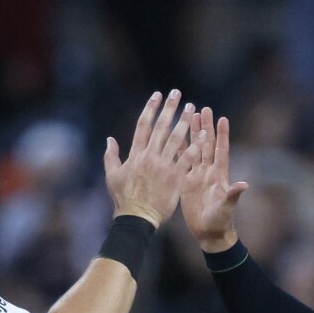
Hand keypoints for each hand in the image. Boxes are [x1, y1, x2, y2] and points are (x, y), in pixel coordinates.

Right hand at [104, 90, 197, 228]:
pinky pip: (187, 159)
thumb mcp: (112, 176)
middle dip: (169, 108)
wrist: (136, 219)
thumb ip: (111, 156)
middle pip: (161, 127)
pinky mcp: (175, 178)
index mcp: (135, 154)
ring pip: (176, 139)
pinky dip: (196, 147)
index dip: (150, 108)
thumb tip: (109, 139)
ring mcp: (163, 167)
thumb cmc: (123, 199)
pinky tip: (204, 135)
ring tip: (191, 108)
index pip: (143, 125)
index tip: (157, 95)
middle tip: (177, 93)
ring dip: (184, 122)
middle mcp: (150, 156)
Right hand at [181, 106, 248, 252]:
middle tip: (202, 108)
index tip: (222, 118)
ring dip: (192, 133)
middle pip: (207, 144)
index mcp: (219, 176)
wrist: (210, 233)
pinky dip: (179, 149)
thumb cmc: (221, 221)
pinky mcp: (187, 182)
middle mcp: (209, 172)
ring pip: (194, 149)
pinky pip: (182, 162)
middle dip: (205, 127)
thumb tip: (245, 184)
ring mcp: (197, 176)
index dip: (222, 135)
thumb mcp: (227, 207)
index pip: (221, 151)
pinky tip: (172, 137)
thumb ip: (233, 195)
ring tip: (188, 116)